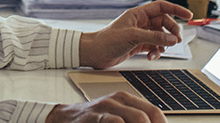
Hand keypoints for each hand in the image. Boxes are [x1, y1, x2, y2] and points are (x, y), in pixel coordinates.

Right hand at [45, 91, 165, 122]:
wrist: (64, 118)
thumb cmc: (93, 119)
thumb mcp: (116, 115)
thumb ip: (133, 119)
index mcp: (126, 99)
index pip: (154, 112)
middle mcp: (117, 100)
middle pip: (146, 117)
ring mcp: (106, 108)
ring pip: (137, 118)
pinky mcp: (94, 117)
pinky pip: (115, 122)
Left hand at [79, 0, 191, 68]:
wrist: (95, 53)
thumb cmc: (107, 40)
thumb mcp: (133, 36)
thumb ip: (154, 36)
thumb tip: (171, 38)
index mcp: (138, 14)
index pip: (161, 7)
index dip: (176, 9)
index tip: (188, 15)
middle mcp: (140, 22)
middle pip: (164, 22)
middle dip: (171, 31)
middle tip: (176, 40)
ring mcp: (140, 33)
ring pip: (160, 35)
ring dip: (164, 43)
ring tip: (160, 50)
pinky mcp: (138, 44)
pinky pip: (154, 45)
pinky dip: (156, 51)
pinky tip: (152, 55)